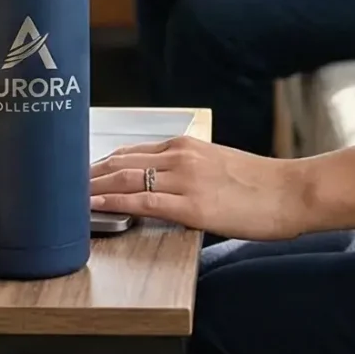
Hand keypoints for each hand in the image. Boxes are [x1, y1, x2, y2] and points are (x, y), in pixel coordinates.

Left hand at [90, 136, 314, 239]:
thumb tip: (165, 185)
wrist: (292, 192)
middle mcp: (180, 156)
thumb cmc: (261, 185)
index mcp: (186, 146)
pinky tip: (95, 207)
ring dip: (93, 189)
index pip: (130, 151)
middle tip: (62, 188)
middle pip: (120, 163)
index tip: (80, 175)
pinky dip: (114, 203)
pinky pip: (143, 202)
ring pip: (125, 180)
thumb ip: (189, 170)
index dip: (101, 165)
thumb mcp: (219, 166)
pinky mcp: (192, 206)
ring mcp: (185, 180)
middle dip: (88, 176)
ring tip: (68, 199)